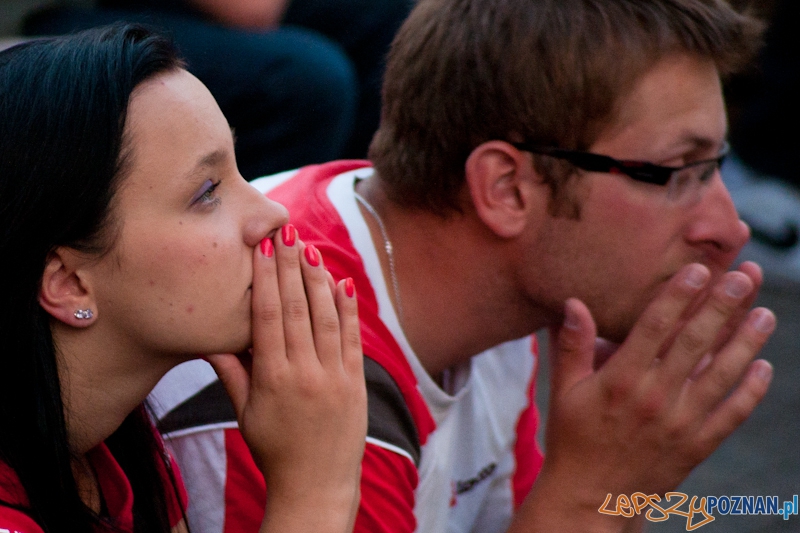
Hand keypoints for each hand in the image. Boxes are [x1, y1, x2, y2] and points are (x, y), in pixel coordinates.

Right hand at [206, 224, 365, 532]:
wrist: (317, 485)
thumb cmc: (275, 449)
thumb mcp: (245, 414)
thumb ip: (231, 373)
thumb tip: (211, 339)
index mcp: (273, 379)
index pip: (269, 317)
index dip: (266, 279)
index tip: (263, 248)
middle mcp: (305, 373)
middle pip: (297, 308)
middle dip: (291, 266)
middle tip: (286, 231)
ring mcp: (335, 376)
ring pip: (326, 317)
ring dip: (318, 279)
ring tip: (309, 247)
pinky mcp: (357, 382)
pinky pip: (352, 337)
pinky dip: (348, 308)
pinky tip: (342, 281)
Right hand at [527, 262, 774, 529]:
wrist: (590, 498)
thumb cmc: (574, 439)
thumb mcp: (563, 391)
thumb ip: (571, 345)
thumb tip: (574, 303)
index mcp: (619, 381)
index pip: (654, 328)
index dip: (678, 296)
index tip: (699, 269)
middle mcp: (653, 398)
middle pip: (694, 343)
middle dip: (722, 306)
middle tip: (744, 277)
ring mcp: (679, 424)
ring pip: (721, 375)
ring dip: (746, 342)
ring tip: (765, 313)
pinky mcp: (696, 446)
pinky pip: (731, 415)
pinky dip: (750, 391)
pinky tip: (763, 367)